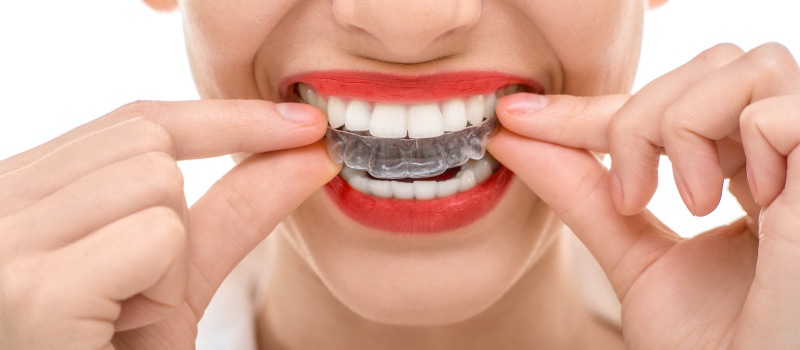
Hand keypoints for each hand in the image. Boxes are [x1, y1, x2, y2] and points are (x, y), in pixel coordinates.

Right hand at [0, 100, 339, 348]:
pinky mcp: (35, 290)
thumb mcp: (175, 279)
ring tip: (117, 319)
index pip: (134, 121)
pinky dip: (164, 289)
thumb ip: (230, 211)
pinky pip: (158, 236)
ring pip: (157, 181)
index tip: (302, 123)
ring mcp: (3, 243)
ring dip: (169, 264)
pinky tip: (116, 331)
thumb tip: (307, 152)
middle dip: (177, 217)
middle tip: (135, 296)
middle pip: (149, 145)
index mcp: (19, 192)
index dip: (226, 118)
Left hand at [489, 43, 799, 348]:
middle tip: (631, 195)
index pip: (665, 107)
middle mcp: (784, 158)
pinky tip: (749, 203)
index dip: (591, 109)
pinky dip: (750, 142)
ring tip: (692, 202)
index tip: (517, 118)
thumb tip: (513, 139)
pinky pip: (784, 107)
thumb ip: (583, 195)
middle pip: (709, 68)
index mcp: (743, 174)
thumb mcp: (634, 258)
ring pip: (748, 67)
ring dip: (687, 127)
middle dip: (639, 119)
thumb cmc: (712, 345)